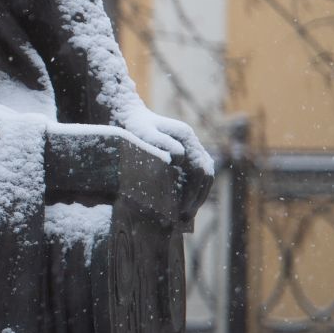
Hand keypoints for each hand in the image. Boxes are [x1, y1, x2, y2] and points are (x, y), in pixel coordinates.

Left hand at [118, 104, 215, 221]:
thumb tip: (180, 157)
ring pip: (204, 175)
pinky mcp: (184, 153)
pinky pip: (195, 174)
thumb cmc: (132, 126)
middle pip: (206, 174)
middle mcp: (192, 141)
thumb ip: (161, 143)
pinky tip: (181, 202)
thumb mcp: (143, 133)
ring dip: (197, 195)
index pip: (199, 170)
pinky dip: (192, 189)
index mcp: (186, 136)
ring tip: (185, 214)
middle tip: (185, 217)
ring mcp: (190, 147)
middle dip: (197, 197)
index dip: (192, 191)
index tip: (182, 208)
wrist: (127, 115)